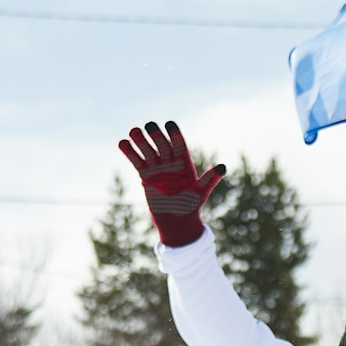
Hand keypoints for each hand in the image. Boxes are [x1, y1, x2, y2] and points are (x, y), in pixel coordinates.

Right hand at [118, 120, 225, 248]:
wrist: (176, 221)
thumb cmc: (191, 207)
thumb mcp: (201, 192)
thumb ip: (210, 179)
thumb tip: (223, 167)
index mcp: (184, 163)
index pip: (179, 145)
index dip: (175, 134)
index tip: (169, 124)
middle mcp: (170, 163)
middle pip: (162, 145)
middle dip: (156, 135)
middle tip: (149, 125)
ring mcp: (157, 168)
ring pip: (148, 150)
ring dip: (140, 140)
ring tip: (134, 131)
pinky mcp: (145, 175)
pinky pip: (136, 161)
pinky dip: (129, 152)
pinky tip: (122, 142)